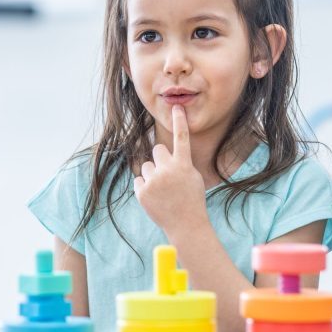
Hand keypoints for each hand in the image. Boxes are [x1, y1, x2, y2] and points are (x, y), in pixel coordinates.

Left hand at [133, 105, 207, 236]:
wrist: (186, 224)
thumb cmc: (191, 199)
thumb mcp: (192, 177)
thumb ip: (179, 163)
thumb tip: (161, 153)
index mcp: (184, 165)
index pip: (181, 138)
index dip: (179, 121)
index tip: (176, 107)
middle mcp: (168, 170)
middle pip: (157, 150)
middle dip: (160, 159)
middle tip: (168, 176)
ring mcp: (154, 181)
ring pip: (146, 166)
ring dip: (152, 175)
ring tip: (163, 191)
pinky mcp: (142, 192)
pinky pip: (139, 180)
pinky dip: (145, 188)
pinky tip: (155, 198)